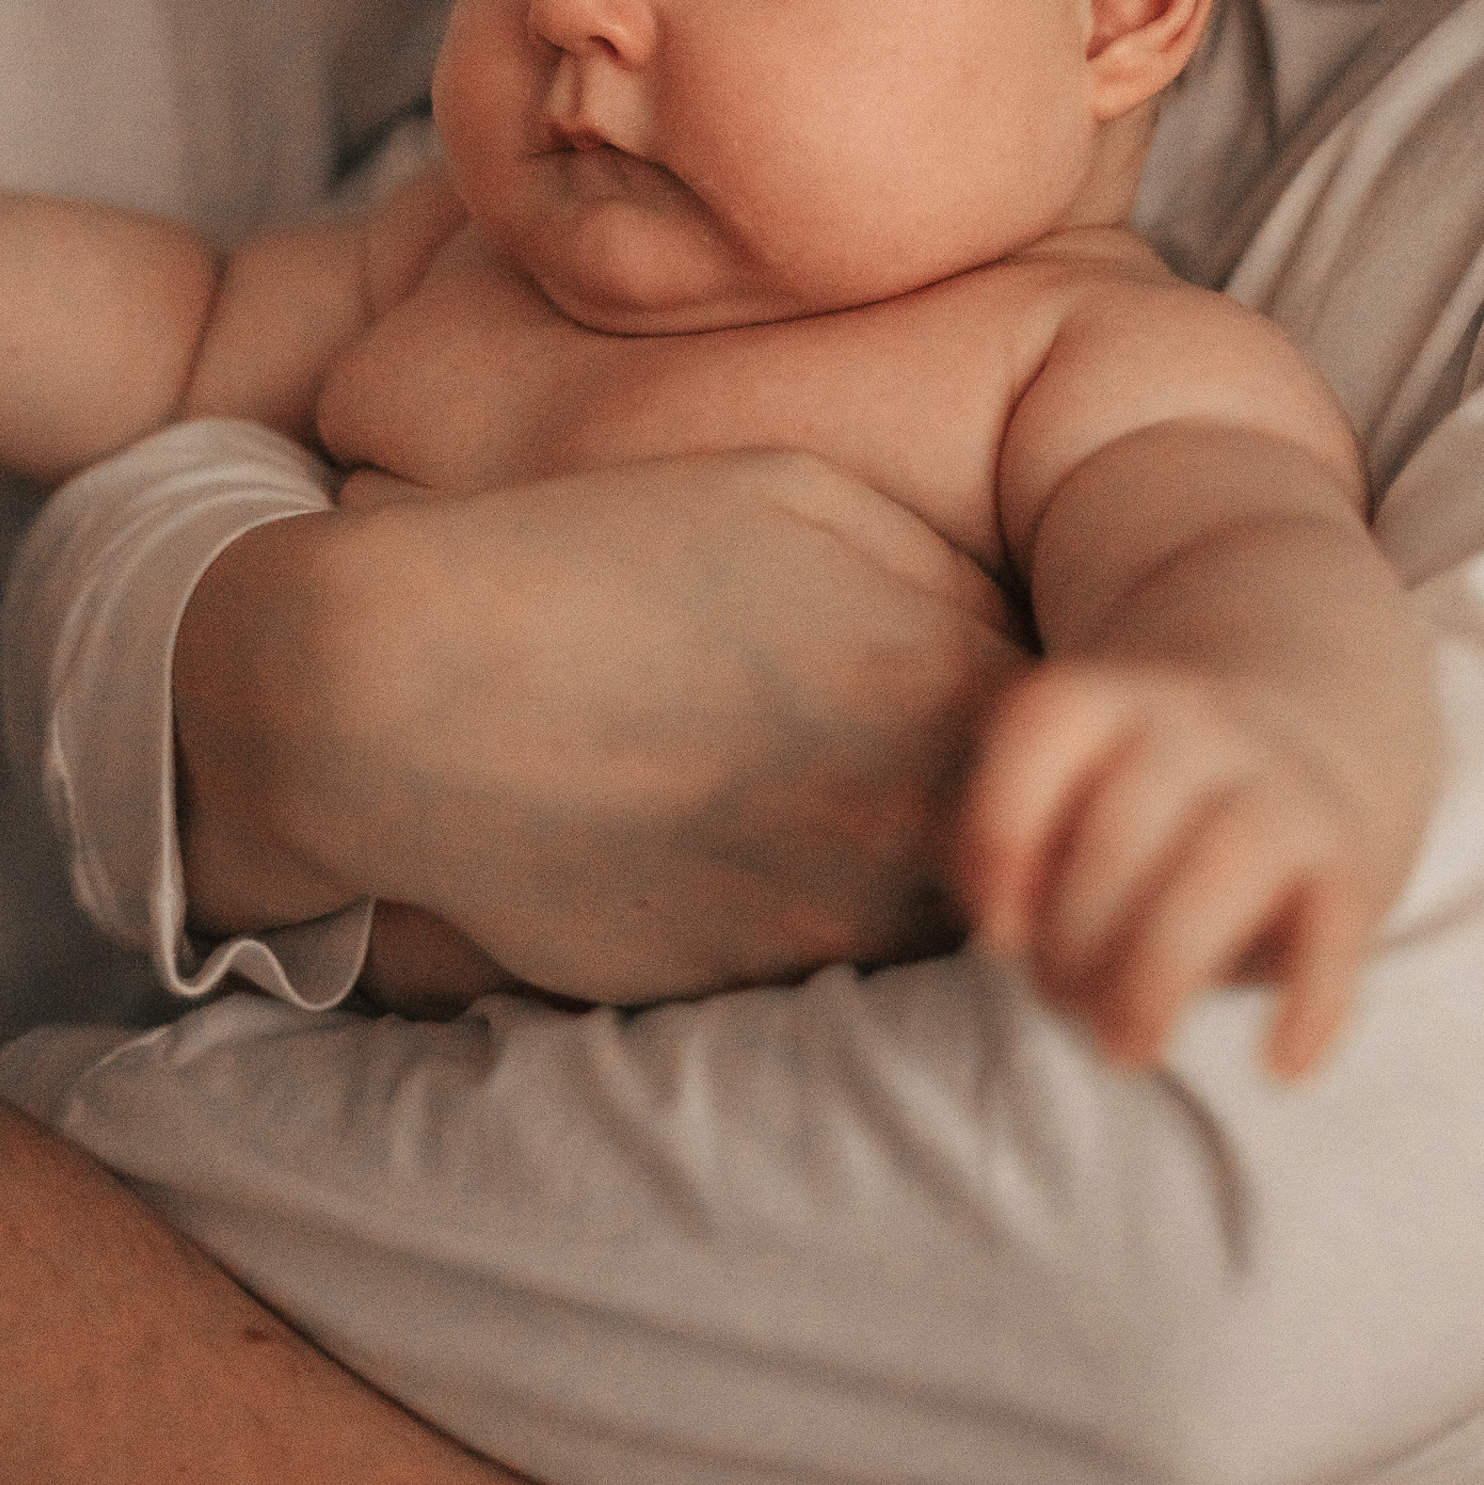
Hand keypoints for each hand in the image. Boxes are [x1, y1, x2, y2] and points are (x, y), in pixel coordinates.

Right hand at [174, 448, 1030, 1001]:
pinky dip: (809, 923)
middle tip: (965, 790)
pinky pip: (826, 966)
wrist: (401, 689)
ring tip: (826, 817)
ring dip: (917, 883)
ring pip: (936, 920)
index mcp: (948, 676)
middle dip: (1013, 823)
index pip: (1082, 742)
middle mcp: (916, 811)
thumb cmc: (593, 558)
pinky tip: (736, 857)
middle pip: (1034, 847)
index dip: (1058, 735)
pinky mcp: (742, 985)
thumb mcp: (797, 498)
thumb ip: (932, 569)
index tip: (1026, 727)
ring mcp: (829, 915)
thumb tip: (1002, 626)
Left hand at [957, 654, 1406, 1073]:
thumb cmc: (1138, 808)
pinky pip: (1336, 927)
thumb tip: (937, 857)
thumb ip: (990, 831)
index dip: (1000, 827)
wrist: (1309, 748)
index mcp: (1109, 702)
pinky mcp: (1348, 860)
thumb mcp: (1060, 796)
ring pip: (1220, 866)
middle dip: (1073, 936)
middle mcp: (1198, 726)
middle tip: (1061, 1002)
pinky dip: (1311, 999)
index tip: (993, 932)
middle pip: (1122, 822)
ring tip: (1126, 1050)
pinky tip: (1279, 1064)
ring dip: (1157, 976)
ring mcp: (1283, 785)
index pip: (1046, 722)